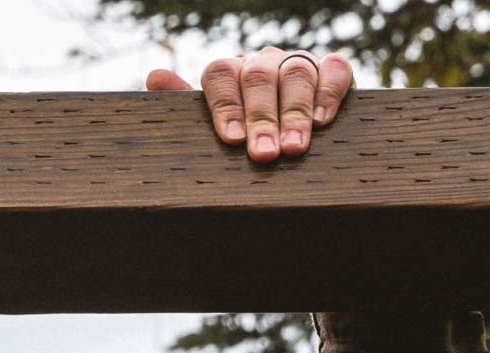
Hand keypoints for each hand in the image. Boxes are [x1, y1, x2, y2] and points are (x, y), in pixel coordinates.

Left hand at [145, 47, 353, 163]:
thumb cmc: (244, 133)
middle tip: (264, 153)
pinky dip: (329, 92)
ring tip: (294, 148)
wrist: (291, 130)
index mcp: (230, 72)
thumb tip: (155, 77)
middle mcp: (262, 62)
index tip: (232, 140)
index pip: (220, 74)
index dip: (225, 106)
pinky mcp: (331, 70)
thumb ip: (185, 105)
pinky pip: (334, 70)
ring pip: (296, 73)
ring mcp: (296, 62)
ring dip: (295, 112)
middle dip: (262, 117)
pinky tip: (322, 121)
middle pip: (258, 77)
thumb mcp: (214, 125)